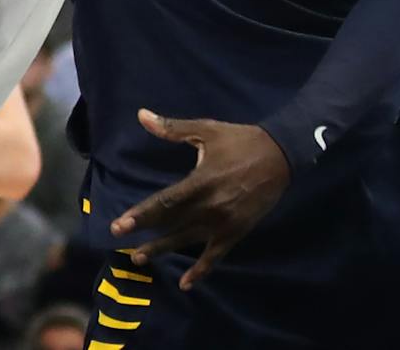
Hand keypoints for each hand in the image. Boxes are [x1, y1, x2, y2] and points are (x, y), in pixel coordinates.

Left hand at [110, 113, 290, 284]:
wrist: (280, 156)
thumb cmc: (239, 141)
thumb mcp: (206, 130)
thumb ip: (172, 128)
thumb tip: (141, 115)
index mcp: (201, 182)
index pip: (165, 203)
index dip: (141, 214)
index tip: (120, 225)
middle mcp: (210, 207)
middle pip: (172, 224)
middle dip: (145, 233)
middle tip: (119, 241)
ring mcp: (223, 223)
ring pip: (187, 240)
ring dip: (163, 249)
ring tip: (139, 258)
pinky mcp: (236, 233)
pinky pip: (215, 256)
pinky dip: (201, 271)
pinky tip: (186, 283)